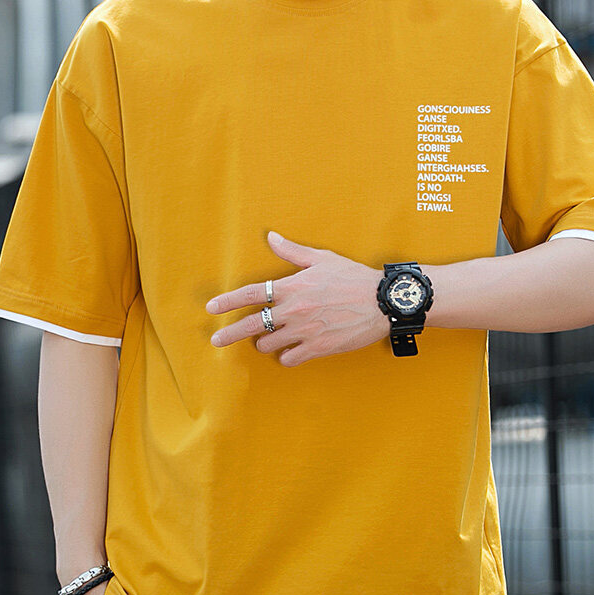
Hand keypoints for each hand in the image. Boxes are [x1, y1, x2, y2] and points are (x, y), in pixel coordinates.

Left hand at [205, 231, 390, 366]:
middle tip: (216, 340)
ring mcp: (304, 331)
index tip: (211, 307)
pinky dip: (286, 356)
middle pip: (250, 324)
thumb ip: (292, 252)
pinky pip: (289, 358)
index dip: (227, 301)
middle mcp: (293, 310)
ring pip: (268, 344)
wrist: (382, 301)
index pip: (250, 293)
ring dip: (266, 342)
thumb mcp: (322, 259)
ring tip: (271, 338)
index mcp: (291, 287)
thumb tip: (271, 236)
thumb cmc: (353, 278)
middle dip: (229, 334)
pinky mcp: (317, 348)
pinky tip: (291, 351)